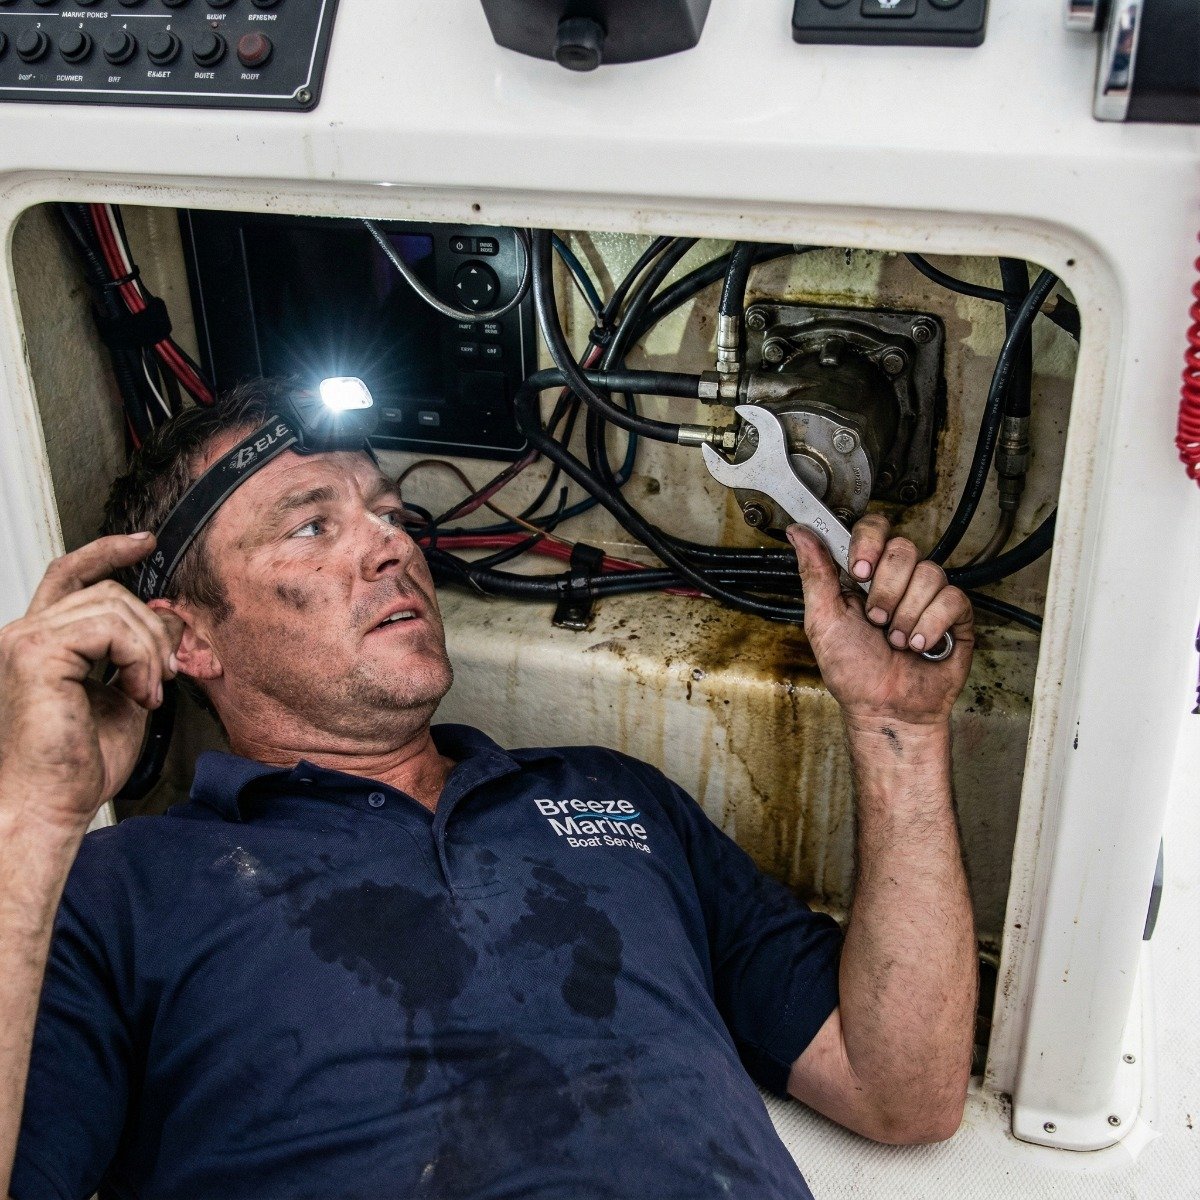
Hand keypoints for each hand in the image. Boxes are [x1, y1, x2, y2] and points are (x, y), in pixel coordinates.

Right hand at [0, 534, 182, 835]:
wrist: (49, 805)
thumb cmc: (77, 765)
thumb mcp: (125, 696)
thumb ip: (140, 654)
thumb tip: (167, 620)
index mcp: (42, 643)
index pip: (72, 575)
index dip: (109, 552)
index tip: (147, 544)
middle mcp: (25, 634)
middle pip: (109, 592)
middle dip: (153, 628)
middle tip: (164, 676)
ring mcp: (25, 640)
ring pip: (115, 606)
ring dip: (148, 650)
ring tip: (148, 692)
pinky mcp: (36, 652)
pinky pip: (111, 627)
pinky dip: (139, 657)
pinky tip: (137, 692)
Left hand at [788, 515, 972, 727]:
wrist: (886, 710)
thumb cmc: (853, 673)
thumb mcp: (823, 621)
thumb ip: (815, 573)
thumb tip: (800, 533)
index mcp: (862, 577)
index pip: (874, 529)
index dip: (869, 542)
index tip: (860, 570)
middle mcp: (896, 581)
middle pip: (904, 548)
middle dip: (886, 591)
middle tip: (875, 620)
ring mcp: (926, 597)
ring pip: (929, 573)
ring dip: (906, 615)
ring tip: (895, 640)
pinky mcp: (954, 615)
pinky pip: (951, 598)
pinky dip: (930, 626)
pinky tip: (918, 645)